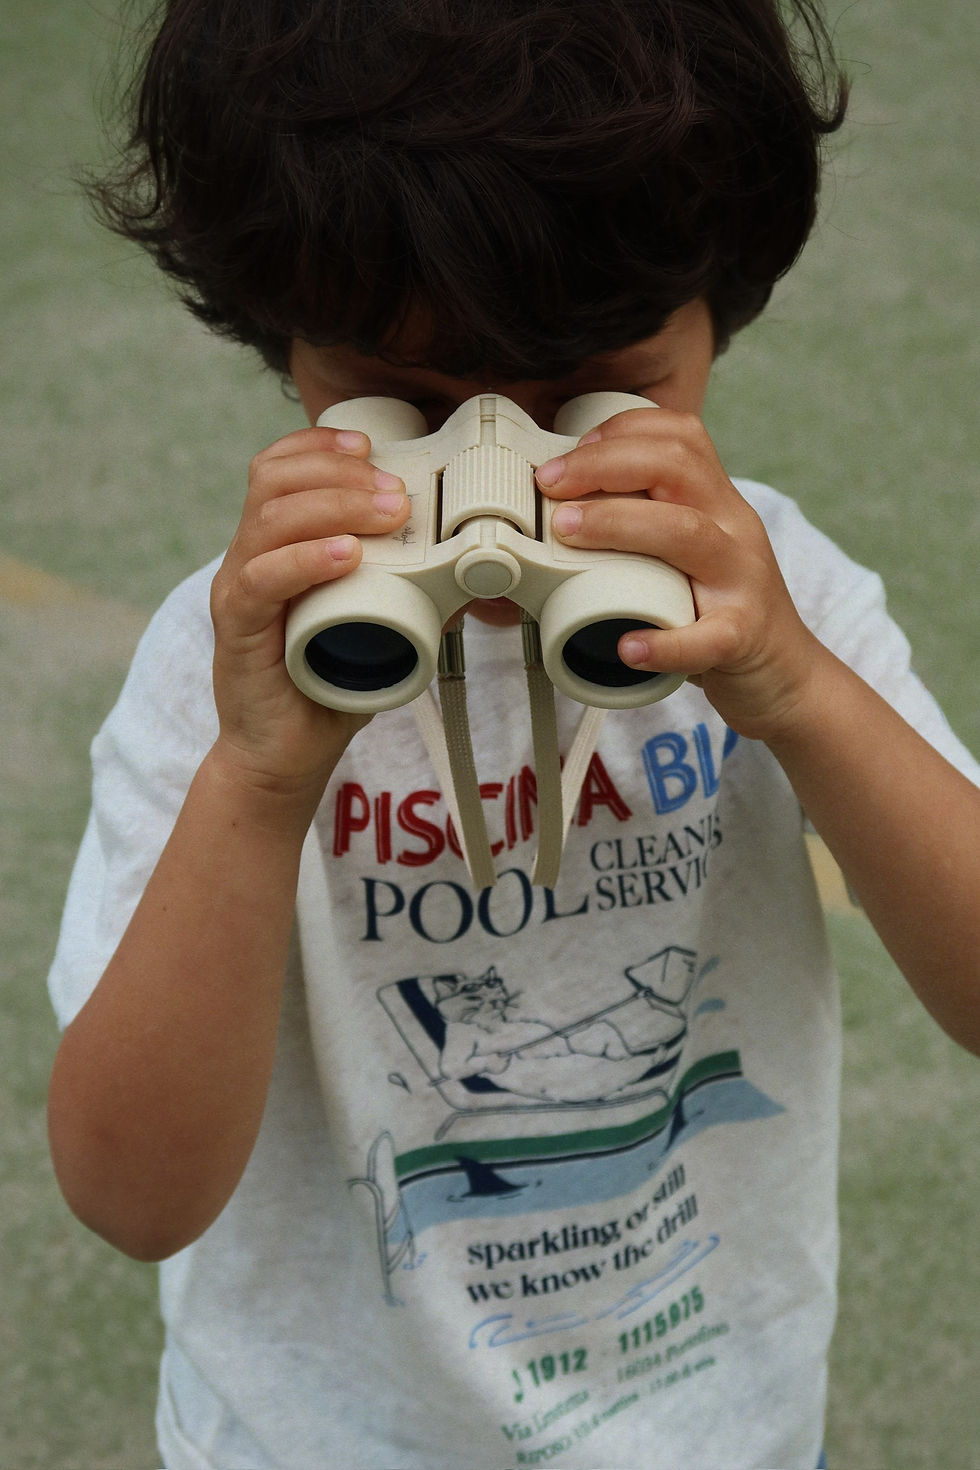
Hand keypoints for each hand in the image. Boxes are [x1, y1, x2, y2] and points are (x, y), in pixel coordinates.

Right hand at [208, 425, 410, 808]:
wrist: (285, 754)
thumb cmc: (325, 686)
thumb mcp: (376, 627)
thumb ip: (411, 593)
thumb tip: (471, 568)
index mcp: (273, 545)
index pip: (278, 467)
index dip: (322, 445)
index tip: (373, 445)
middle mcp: (248, 558)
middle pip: (274, 480)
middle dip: (341, 472)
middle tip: (397, 493)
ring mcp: (239, 591)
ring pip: (269, 519)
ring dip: (335, 506)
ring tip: (386, 515)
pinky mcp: (238, 630)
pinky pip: (263, 580)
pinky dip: (307, 559)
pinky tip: (347, 555)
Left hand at [535, 407, 823, 739]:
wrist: (786, 674)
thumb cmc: (720, 610)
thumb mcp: (690, 553)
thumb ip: (646, 525)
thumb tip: (560, 514)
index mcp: (718, 502)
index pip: (679, 437)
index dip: (619, 431)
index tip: (568, 455)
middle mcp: (733, 529)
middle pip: (677, 467)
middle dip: (604, 464)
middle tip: (549, 485)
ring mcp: (742, 582)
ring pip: (688, 534)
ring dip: (619, 524)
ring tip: (568, 532)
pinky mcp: (743, 638)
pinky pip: (709, 636)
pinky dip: (666, 643)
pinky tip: (628, 647)